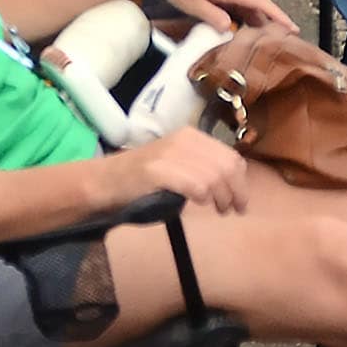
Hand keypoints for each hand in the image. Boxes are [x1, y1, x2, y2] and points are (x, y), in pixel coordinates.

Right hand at [122, 129, 251, 216]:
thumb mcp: (177, 165)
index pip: (231, 157)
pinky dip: (202, 195)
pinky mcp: (158, 170)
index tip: (241, 202)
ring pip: (214, 176)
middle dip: (236, 191)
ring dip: (221, 197)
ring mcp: (170, 153)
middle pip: (227, 166)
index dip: (241, 181)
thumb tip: (233, 185)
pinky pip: (194, 183)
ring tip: (219, 210)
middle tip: (233, 210)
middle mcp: (184, 139)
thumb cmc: (144, 180)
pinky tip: (199, 203)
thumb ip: (202, 168)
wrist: (106, 182)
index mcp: (192, 136)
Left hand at [137, 0, 288, 34]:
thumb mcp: (193, 3)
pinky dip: (245, 17)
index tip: (292, 27)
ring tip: (268, 40)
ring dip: (258, 21)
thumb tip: (230, 28)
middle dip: (273, 21)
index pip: (260, 2)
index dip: (277, 15)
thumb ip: (212, 15)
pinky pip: (238, 6)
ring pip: (248, 6)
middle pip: (258, 5)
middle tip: (285, 40)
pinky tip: (245, 30)